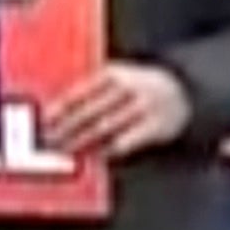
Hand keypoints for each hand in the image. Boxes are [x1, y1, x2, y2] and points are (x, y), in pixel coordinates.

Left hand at [43, 62, 194, 160]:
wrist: (184, 93)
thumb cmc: (139, 88)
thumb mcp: (118, 77)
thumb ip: (93, 89)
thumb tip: (58, 110)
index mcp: (116, 72)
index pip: (82, 91)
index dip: (61, 106)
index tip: (45, 119)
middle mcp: (130, 88)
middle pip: (90, 111)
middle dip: (67, 127)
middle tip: (50, 140)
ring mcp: (144, 108)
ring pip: (105, 127)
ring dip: (82, 140)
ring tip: (67, 150)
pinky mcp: (156, 127)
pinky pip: (127, 141)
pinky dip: (109, 150)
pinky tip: (96, 156)